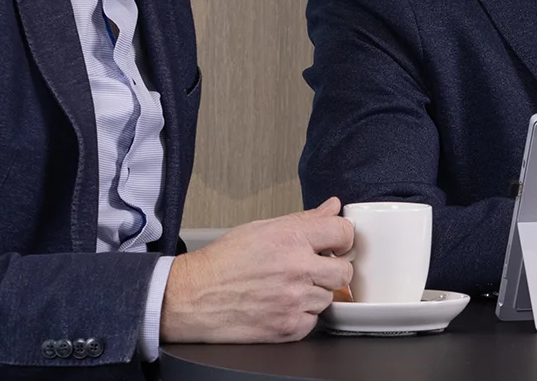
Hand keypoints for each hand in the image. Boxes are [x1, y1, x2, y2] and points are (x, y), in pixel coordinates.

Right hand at [160, 198, 356, 342]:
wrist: (192, 297)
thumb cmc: (221, 263)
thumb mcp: (261, 229)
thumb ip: (303, 219)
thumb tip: (332, 208)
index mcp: (290, 238)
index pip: (344, 233)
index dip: (342, 239)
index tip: (336, 245)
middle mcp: (296, 269)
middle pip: (344, 272)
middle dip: (332, 270)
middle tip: (312, 270)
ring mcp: (294, 300)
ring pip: (328, 298)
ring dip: (313, 294)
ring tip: (286, 288)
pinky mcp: (288, 327)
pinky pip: (313, 321)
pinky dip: (301, 316)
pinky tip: (280, 305)